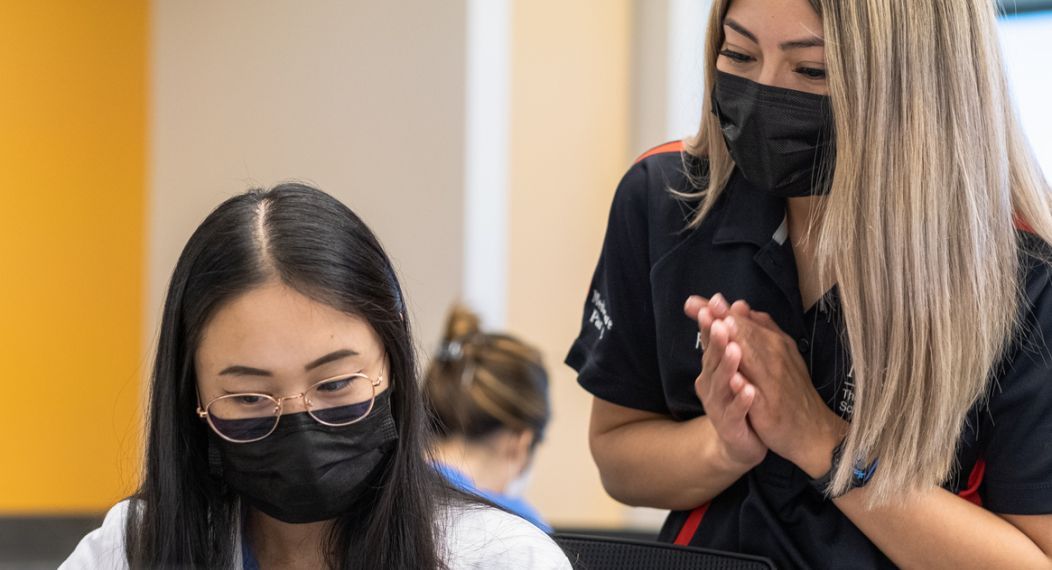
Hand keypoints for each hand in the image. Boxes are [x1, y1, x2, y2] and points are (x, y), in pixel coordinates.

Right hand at [683, 295, 767, 470]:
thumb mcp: (739, 364)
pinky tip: (749, 390)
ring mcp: (718, 405)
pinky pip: (735, 411)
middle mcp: (710, 384)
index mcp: (713, 367)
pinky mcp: (730, 425)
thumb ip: (736, 335)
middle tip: (721, 323)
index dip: (709, 324)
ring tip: (735, 350)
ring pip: (721, 383)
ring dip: (728, 366)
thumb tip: (737, 303)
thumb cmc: (740, 399)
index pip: (710, 341)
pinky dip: (741, 400)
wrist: (742, 442)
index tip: (710, 305)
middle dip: (717, 341)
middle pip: (712, 359)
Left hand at [702, 298, 846, 477]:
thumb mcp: (778, 354)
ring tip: (720, 328)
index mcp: (773, 343)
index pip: (743, 323)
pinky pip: (757, 395)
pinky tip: (734, 378)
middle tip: (704, 308)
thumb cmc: (791, 390)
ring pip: (753, 360)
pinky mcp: (771, 408)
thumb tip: (739, 304)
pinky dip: (746, 386)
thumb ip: (759, 329)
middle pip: (746, 336)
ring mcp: (774, 382)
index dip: (720, 311)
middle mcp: (775, 358)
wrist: (813, 431)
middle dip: (724, 320)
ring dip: (737, 344)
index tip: (694, 301)